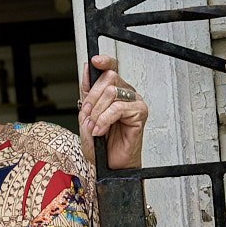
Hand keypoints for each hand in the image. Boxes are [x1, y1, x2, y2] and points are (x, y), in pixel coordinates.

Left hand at [79, 54, 147, 170]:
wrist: (110, 164)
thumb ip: (86, 93)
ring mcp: (134, 103)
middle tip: (88, 115)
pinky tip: (100, 130)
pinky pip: (118, 108)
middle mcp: (126, 94)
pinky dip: (104, 120)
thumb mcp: (86, 116)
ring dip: (97, 112)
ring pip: (111, 92)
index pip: (111, 68)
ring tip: (94, 127)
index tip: (94, 61)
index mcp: (115, 91)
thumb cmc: (102, 144)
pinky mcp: (139, 114)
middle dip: (92, 98)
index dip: (104, 61)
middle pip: (108, 78)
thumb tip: (87, 68)